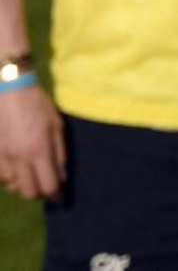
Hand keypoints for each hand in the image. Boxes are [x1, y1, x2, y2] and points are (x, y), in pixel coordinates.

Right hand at [0, 85, 65, 199]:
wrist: (9, 90)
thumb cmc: (38, 105)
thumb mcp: (56, 126)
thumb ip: (60, 153)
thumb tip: (62, 176)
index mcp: (40, 151)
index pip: (48, 186)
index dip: (55, 195)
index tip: (60, 196)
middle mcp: (20, 158)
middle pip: (28, 192)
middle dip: (39, 193)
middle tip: (46, 186)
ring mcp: (3, 157)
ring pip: (12, 187)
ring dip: (23, 186)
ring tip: (32, 176)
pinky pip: (1, 177)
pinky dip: (9, 179)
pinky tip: (17, 170)